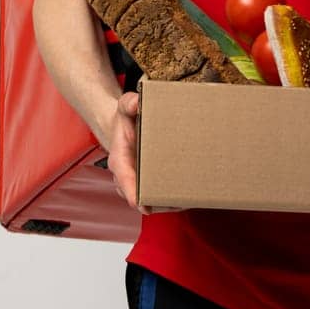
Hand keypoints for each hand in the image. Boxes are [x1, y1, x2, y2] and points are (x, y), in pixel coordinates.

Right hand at [101, 91, 183, 215]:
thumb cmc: (126, 120)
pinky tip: (189, 195)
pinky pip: (158, 198)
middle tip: (180, 200)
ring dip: (169, 203)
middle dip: (159, 202)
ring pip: (152, 202)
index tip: (144, 206)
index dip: (133, 195)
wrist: (124, 129)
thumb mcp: (124, 107)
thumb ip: (128, 103)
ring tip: (190, 198)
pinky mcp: (147, 185)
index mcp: (120, 161)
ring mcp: (137, 184)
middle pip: (141, 198)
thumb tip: (137, 103)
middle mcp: (126, 178)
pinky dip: (172, 199)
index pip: (124, 182)